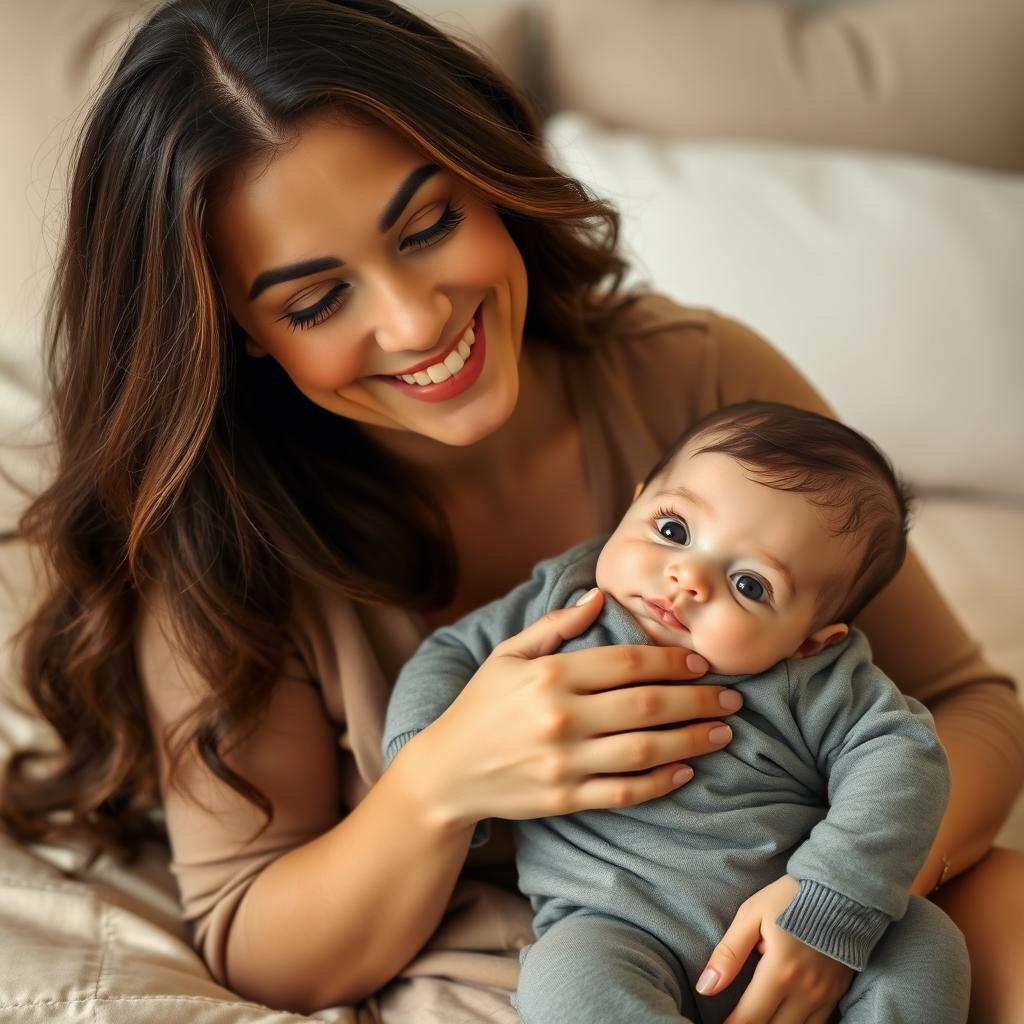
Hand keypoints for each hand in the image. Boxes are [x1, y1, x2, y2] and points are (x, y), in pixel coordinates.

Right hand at [406, 589, 741, 829]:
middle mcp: (561, 718)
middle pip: (648, 705)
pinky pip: (625, 792)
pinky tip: (687, 770)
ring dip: (692, 740)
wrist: (446, 772)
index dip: (671, 660)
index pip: (628, 663)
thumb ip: (555, 626)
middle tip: (731, 697)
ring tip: (723, 731)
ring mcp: (564, 762)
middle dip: (698, 699)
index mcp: (550, 676)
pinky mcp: (565, 799)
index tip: (700, 662)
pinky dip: (661, 782)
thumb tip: (597, 596)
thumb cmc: (479, 706)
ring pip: (646, 750)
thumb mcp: (508, 655)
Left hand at [698, 875, 854, 1023]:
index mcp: (780, 972)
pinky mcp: (837, 993)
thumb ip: (729, 953)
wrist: (841, 889)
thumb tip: (706, 987)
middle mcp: (805, 991)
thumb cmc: (791, 898)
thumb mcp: (752, 915)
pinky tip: (783, 1018)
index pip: (750, 1017)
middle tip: (735, 1020)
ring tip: (758, 1019)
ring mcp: (825, 996)